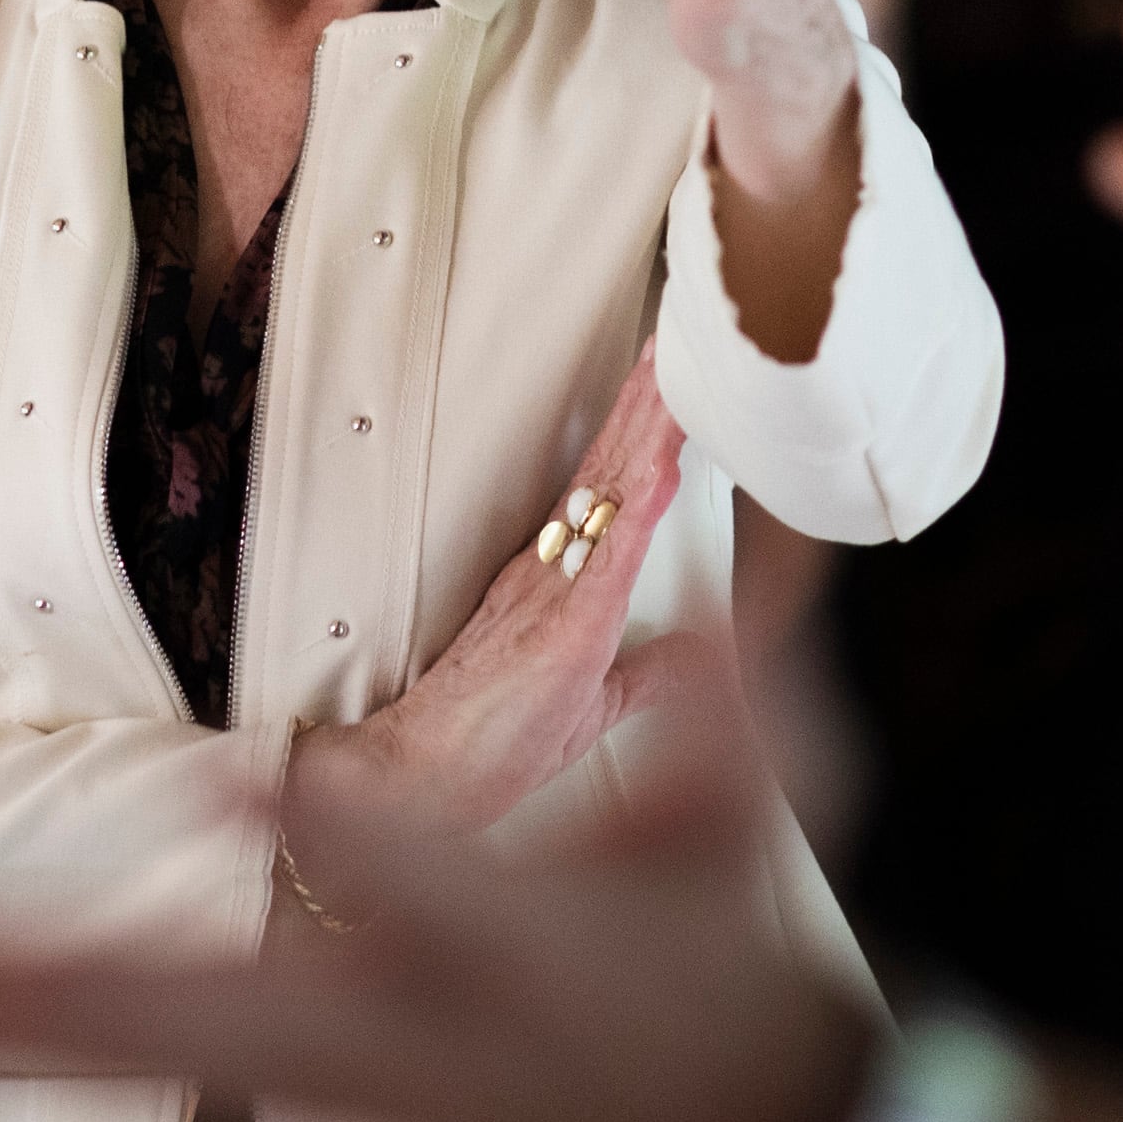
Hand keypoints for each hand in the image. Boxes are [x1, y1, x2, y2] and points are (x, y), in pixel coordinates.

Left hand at [0, 667, 878, 1121]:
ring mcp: (322, 1068)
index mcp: (509, 948)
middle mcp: (390, 1028)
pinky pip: (108, 1069)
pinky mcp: (281, 1076)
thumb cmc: (703, 946)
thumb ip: (719, 692)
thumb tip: (698, 591)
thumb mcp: (740, 814)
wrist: (713, 1121)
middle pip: (195, 1011)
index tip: (265, 777)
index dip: (349, 836)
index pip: (432, 888)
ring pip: (121, 1049)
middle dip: (46, 990)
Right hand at [290, 350, 710, 854]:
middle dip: (645, 405)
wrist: (425, 782)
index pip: (611, 493)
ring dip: (646, 428)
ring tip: (671, 367)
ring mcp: (557, 589)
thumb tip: (697, 655)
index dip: (641, 436)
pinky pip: (610, 550)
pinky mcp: (563, 625)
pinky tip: (665, 461)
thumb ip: (649, 675)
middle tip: (673, 339)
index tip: (667, 383)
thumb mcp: (597, 703)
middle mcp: (553, 570)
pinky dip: (640, 501)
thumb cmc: (494, 746)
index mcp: (558, 581)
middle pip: (610, 470)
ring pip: (611, 491)